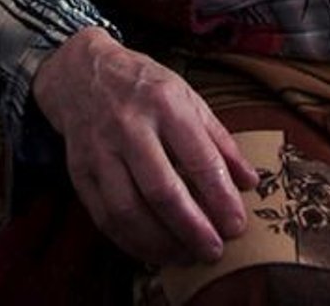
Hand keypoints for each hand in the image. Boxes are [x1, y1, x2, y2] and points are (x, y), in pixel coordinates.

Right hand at [31, 27, 258, 266]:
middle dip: (192, 229)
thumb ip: (219, 140)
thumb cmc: (144, 87)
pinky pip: (104, 217)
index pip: (199, 159)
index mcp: (165, 104)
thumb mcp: (188, 98)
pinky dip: (129, 242)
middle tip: (214, 251)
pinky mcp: (80, 172)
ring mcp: (100, 151)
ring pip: (128, 210)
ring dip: (160, 243)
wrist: (82, 73)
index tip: (236, 226)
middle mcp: (129, 127)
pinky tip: (153, 251)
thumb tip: (250, 181)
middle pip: (162, 191)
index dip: (221, 198)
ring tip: (186, 256)